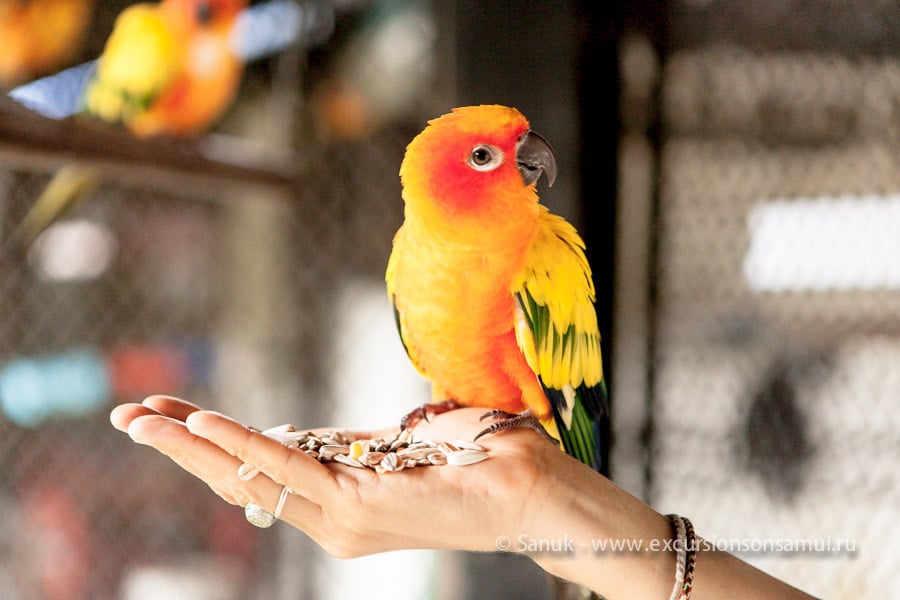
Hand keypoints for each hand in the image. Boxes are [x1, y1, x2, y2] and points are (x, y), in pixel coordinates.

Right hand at [110, 395, 560, 557]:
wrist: (532, 489)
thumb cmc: (485, 457)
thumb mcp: (414, 440)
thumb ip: (373, 440)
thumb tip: (358, 427)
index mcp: (345, 497)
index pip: (263, 470)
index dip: (214, 445)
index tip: (173, 415)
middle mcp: (336, 516)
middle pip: (241, 480)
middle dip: (182, 449)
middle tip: (129, 416)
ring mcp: (344, 518)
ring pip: (251, 476)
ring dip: (193, 445)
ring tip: (143, 418)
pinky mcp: (358, 507)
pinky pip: (287, 469)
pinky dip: (241, 445)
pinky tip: (201, 424)